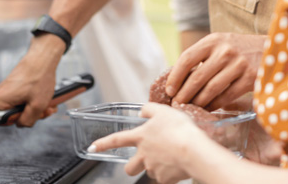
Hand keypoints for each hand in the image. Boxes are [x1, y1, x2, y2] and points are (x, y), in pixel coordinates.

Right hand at [0, 35, 63, 126]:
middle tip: (40, 112)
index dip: (2, 122)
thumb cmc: (39, 77)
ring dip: (33, 107)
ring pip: (19, 105)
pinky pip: (23, 97)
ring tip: (47, 104)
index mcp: (2, 99)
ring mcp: (9, 87)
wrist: (43, 57)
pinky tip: (45, 98)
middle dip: (26, 115)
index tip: (17, 119)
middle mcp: (2, 92)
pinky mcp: (16, 84)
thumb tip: (21, 124)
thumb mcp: (37, 105)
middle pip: (9, 113)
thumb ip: (27, 121)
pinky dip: (34, 99)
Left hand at [91, 103, 207, 182]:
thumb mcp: (163, 110)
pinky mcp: (165, 179)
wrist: (194, 151)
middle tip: (143, 161)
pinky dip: (170, 174)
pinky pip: (165, 178)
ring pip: (149, 172)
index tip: (92, 147)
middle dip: (132, 166)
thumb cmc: (180, 129)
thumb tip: (142, 111)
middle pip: (129, 168)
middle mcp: (144, 155)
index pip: (116, 139)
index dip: (103, 143)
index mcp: (141, 137)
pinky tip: (179, 165)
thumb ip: (149, 109)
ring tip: (171, 158)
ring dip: (156, 167)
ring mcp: (153, 169)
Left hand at [166, 33, 265, 109]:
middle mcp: (225, 51)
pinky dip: (215, 105)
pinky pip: (226, 96)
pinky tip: (208, 108)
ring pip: (211, 89)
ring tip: (191, 108)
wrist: (272, 48)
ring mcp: (238, 64)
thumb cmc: (239, 49)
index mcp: (213, 40)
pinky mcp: (250, 78)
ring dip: (198, 102)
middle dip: (184, 94)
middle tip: (177, 104)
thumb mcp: (220, 44)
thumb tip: (178, 80)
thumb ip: (202, 57)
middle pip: (197, 77)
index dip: (175, 76)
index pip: (187, 58)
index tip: (169, 90)